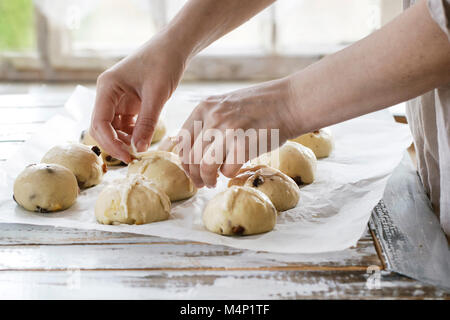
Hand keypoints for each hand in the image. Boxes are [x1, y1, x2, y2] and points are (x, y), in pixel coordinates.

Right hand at [90, 33, 185, 162]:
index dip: (111, 143)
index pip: (99, 122)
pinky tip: (143, 139)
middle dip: (115, 144)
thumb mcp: (157, 95)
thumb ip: (147, 122)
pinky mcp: (129, 103)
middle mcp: (108, 93)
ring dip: (124, 140)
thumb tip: (138, 149)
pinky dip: (132, 134)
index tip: (128, 156)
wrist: (174, 47)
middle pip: (102, 127)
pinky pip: (125, 124)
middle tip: (133, 158)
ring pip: (113, 128)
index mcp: (107, 87)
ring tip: (141, 149)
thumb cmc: (164, 63)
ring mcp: (117, 98)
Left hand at [174, 78, 298, 187]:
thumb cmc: (259, 107)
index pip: (181, 141)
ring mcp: (227, 131)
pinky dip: (228, 175)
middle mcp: (212, 118)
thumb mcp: (226, 106)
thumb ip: (208, 123)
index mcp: (204, 107)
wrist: (289, 102)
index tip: (191, 170)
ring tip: (212, 183)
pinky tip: (233, 171)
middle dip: (194, 175)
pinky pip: (226, 170)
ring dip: (207, 179)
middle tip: (201, 183)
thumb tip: (193, 151)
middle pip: (191, 157)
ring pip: (205, 167)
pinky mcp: (243, 145)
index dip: (184, 160)